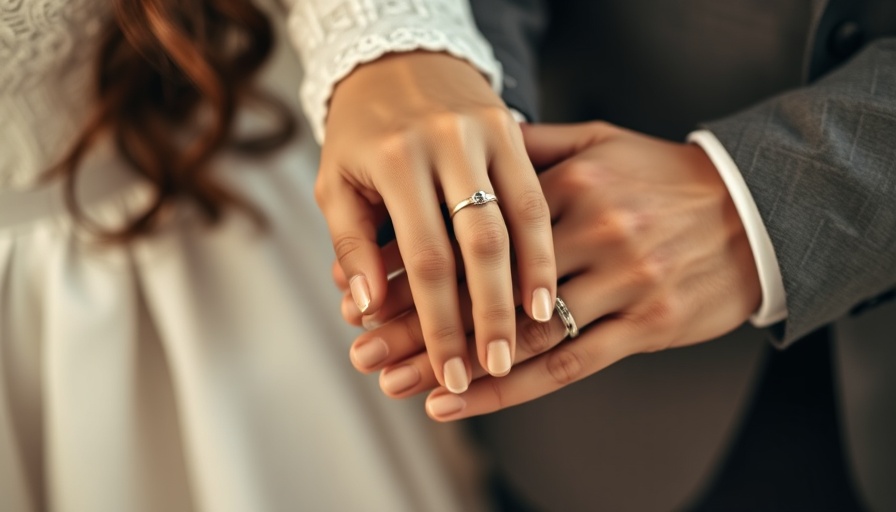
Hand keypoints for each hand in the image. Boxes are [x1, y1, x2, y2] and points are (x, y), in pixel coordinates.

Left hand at [316, 52, 556, 392]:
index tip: (446, 371)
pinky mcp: (517, 130)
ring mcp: (491, 132)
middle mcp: (450, 142)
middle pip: (481, 242)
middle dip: (489, 312)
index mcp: (397, 156)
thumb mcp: (337, 182)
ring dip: (530, 281)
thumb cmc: (360, 130)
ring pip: (524, 218)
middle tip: (492, 364)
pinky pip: (539, 195)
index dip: (436, 322)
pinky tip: (547, 285)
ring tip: (532, 332)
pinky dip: (544, 244)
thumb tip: (365, 308)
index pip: (425, 256)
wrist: (398, 57)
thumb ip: (352, 244)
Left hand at [342, 122, 760, 419]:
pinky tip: (459, 402)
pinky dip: (509, 388)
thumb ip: (533, 148)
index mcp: (569, 187)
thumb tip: (474, 148)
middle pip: (487, 288)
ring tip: (394, 383)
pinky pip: (569, 365)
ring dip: (450, 361)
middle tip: (362, 350)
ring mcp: (623, 282)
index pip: (474, 234)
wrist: (753, 212)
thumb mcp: (600, 143)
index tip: (366, 291)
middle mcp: (593, 232)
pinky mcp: (648, 325)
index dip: (417, 265)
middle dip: (416, 322)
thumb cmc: (664, 179)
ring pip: (519, 333)